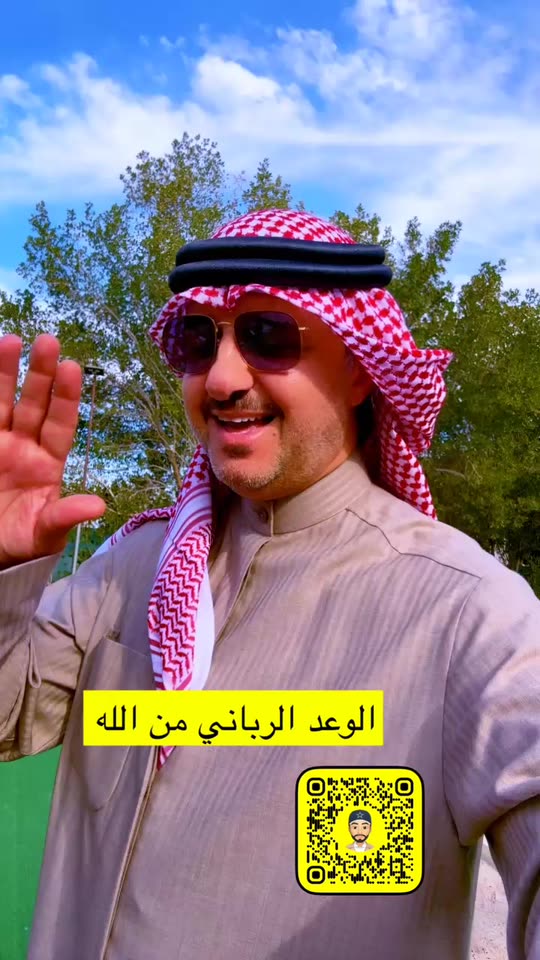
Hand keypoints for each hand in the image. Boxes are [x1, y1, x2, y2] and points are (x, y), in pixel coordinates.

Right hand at [0, 334, 105, 565]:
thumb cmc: (19, 545)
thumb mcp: (42, 535)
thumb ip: (64, 517)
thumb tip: (99, 506)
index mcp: (47, 465)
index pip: (60, 425)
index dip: (66, 398)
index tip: (72, 368)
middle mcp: (24, 448)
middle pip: (33, 405)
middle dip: (40, 374)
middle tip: (47, 340)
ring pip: (2, 403)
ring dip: (6, 373)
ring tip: (11, 340)